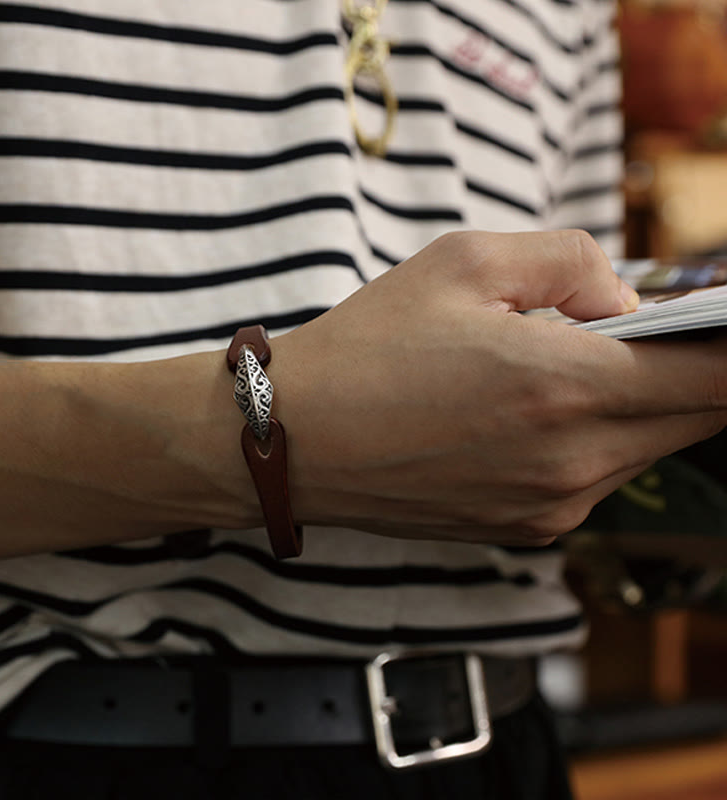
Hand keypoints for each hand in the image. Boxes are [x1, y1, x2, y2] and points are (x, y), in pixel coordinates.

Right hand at [270, 230, 726, 544]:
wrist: (296, 439)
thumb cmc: (369, 347)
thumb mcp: (465, 261)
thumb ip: (575, 262)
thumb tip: (624, 305)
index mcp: (564, 387)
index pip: (717, 378)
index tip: (718, 322)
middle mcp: (571, 463)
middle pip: (695, 417)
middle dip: (687, 368)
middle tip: (635, 330)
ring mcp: (551, 507)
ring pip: (644, 449)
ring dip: (632, 405)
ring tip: (560, 367)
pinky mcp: (526, 531)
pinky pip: (594, 479)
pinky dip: (589, 441)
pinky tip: (525, 414)